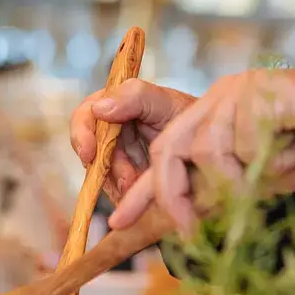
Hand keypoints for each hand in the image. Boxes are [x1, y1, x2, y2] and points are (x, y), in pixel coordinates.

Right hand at [69, 79, 195, 200]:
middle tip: (130, 180)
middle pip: (91, 152)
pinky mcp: (128, 179)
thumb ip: (136, 97)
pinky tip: (142, 197)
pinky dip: (128, 197)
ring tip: (143, 187)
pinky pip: (117, 192)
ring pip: (103, 176)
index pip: (86, 116)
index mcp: (117, 105)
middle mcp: (113, 131)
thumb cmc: (191, 117)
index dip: (82, 134)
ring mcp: (119, 156)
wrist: (212, 147)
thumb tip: (99, 108)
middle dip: (109, 168)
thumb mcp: (167, 102)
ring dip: (121, 184)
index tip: (89, 153)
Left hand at [108, 68, 294, 232]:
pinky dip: (262, 161)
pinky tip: (291, 153)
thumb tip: (181, 219)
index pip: (167, 149)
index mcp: (216, 115)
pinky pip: (240, 141)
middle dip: (169, 193)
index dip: (143, 187)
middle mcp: (221, 98)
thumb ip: (222, 191)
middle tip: (183, 230)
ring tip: (268, 179)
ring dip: (234, 180)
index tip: (121, 221)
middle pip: (171, 146)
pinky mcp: (255, 90)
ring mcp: (237, 90)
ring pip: (205, 148)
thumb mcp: (258, 180)